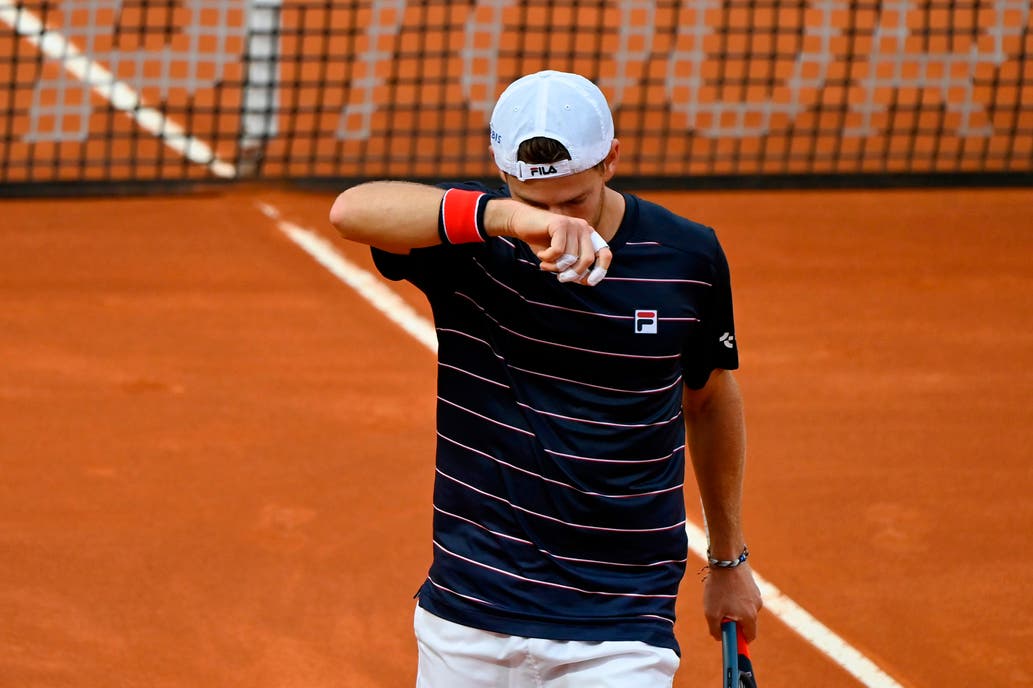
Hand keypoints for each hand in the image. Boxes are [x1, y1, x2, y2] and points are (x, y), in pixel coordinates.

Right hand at [489, 199, 611, 285]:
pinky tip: (541, 255)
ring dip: (555, 267)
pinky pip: (558, 251)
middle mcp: (584, 228)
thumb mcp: (561, 260)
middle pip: (587, 260)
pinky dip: (548, 258)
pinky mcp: (560, 223)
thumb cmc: (542, 243)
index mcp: (588, 236)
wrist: (522, 223)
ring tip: (545, 264)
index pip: (605, 254)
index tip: (589, 282)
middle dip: (573, 274)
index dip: (600, 270)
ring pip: (571, 257)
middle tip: (560, 278)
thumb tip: (588, 281)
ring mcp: (573, 224)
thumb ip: (575, 269)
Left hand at [702, 563, 762, 641]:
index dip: (739, 639)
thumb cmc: (719, 587)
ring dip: (732, 607)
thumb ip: (716, 630)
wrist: (726, 560)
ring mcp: (756, 594)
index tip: (729, 636)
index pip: (750, 636)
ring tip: (719, 596)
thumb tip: (720, 637)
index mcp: (750, 617)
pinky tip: (724, 586)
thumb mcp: (711, 613)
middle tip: (719, 613)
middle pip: (746, 622)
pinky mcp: (752, 584)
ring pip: (743, 608)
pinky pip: (742, 596)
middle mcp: (757, 606)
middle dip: (732, 621)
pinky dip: (733, 595)